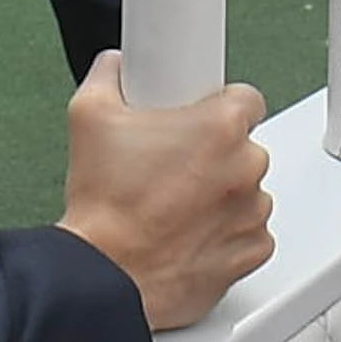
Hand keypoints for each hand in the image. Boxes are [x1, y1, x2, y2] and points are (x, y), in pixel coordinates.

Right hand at [53, 51, 275, 333]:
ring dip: (222, 195)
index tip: (200, 120)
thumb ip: (107, 77)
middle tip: (173, 166)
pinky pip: (249, 234)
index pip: (246, 98)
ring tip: (176, 205)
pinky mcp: (250, 252)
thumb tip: (113, 67)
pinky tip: (189, 234)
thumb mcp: (89, 116)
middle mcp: (245, 168)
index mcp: (220, 127)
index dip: (220, 107)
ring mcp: (251, 213)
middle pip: (244, 148)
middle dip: (214, 154)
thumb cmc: (104, 205)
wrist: (104, 274)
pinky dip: (226, 234)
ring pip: (247, 192)